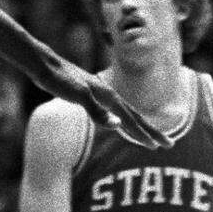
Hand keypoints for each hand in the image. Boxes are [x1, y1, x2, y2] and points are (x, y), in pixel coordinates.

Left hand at [36, 51, 169, 147]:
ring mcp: (99, 94)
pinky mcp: (89, 95)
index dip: (144, 134)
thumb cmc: (59, 79)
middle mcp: (107, 94)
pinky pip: (113, 110)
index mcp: (108, 96)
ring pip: (125, 112)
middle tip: (168, 144)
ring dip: (138, 125)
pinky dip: (121, 119)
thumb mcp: (78, 96)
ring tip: (148, 135)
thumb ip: (97, 112)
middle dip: (151, 130)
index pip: (131, 119)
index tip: (159, 147)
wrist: (44, 65)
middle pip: (134, 115)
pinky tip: (118, 122)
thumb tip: (118, 126)